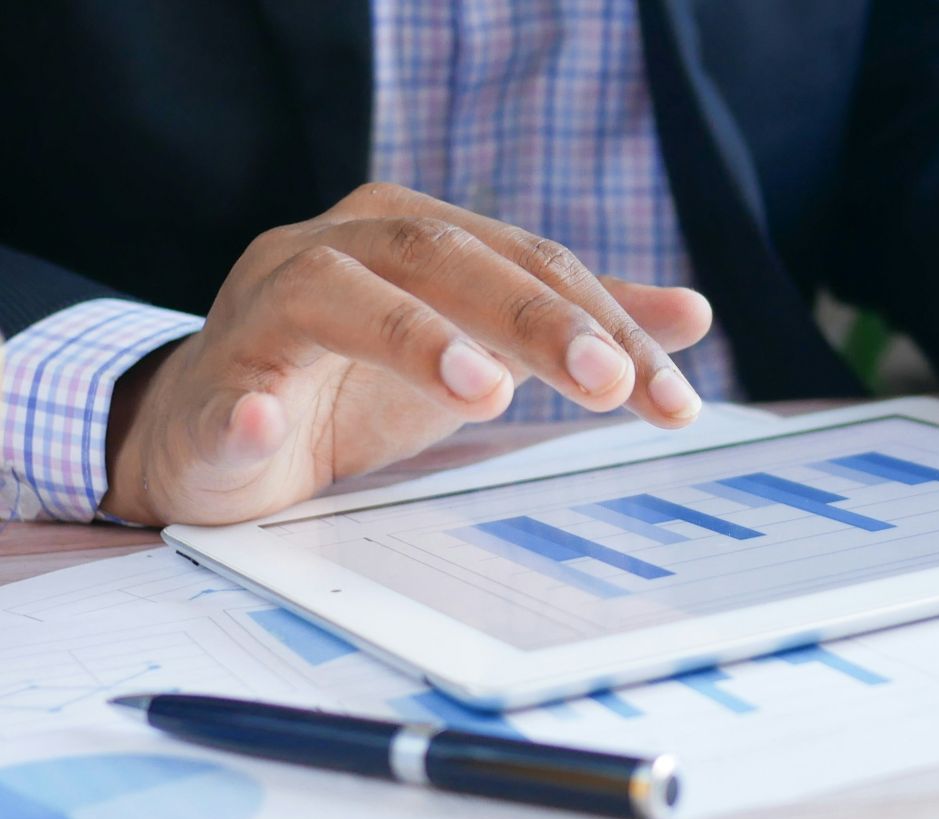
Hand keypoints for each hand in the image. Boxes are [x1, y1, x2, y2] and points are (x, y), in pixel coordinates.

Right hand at [101, 183, 711, 525]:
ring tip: (484, 388)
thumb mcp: (484, 349)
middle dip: (535, 318)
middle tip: (608, 383)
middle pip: (443, 256)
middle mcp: (338, 249)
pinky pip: (225, 388)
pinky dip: (247, 405)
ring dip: (411, 336)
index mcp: (411, 233)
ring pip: (333, 293)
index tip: (673, 400)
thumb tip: (692, 312)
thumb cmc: (359, 381)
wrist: (222, 431)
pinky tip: (267, 424)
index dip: (608, 326)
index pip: (529, 264)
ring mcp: (263, 310)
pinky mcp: (211, 385)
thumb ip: (576, 326)